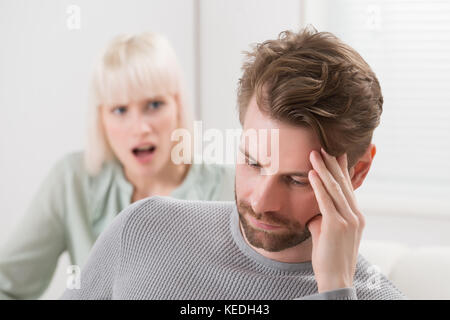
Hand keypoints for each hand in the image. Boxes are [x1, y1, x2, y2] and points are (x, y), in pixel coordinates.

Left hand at [306, 148, 364, 292]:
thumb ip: (323, 216)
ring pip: (335, 188)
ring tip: (314, 153)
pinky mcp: (336, 225)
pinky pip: (326, 201)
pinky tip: (312, 173)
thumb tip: (313, 207)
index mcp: (356, 215)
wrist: (336, 278)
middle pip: (342, 183)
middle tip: (324, 146)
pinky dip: (318, 186)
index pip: (347, 187)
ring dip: (323, 169)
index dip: (341, 169)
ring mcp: (348, 220)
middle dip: (332, 163)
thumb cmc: (329, 256)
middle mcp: (355, 215)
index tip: (336, 153)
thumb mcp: (328, 231)